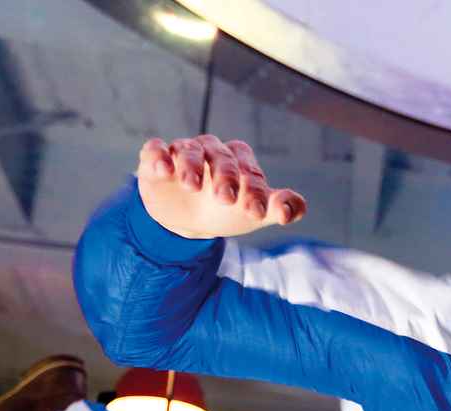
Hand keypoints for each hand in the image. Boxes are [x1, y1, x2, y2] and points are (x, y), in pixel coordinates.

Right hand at [134, 135, 306, 238]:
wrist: (187, 221)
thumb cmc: (226, 210)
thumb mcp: (253, 211)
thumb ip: (277, 207)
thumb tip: (295, 210)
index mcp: (239, 160)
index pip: (249, 170)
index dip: (255, 191)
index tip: (257, 212)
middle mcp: (212, 151)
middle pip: (221, 156)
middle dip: (225, 177)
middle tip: (226, 200)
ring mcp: (183, 153)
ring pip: (189, 150)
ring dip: (191, 166)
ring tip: (192, 187)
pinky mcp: (156, 160)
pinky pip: (156, 150)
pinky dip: (159, 157)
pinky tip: (164, 171)